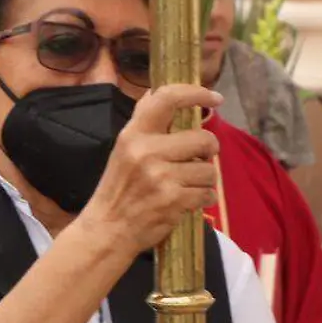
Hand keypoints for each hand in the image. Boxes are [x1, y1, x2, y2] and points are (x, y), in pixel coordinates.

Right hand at [77, 84, 223, 255]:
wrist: (107, 230)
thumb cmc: (118, 189)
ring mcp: (161, 176)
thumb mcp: (122, 150)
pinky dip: (203, 198)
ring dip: (204, 180)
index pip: (167, 99)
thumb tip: (156, 92)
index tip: (214, 97)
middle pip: (203, 139)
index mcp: (133, 134)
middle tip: (199, 158)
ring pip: (209, 169)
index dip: (196, 93)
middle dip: (209, 150)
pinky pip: (207, 193)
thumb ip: (143, 123)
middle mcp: (146, 151)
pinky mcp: (174, 199)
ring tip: (187, 185)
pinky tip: (187, 201)